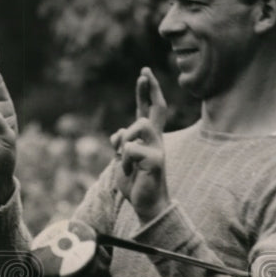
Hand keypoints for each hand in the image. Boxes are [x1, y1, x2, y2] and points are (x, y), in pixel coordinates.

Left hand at [110, 67, 169, 222]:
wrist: (146, 204)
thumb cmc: (135, 182)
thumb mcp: (122, 160)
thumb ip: (120, 144)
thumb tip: (117, 133)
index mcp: (147, 138)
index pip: (147, 110)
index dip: (145, 93)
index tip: (144, 73)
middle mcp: (156, 140)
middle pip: (156, 108)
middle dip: (150, 88)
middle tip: (144, 71)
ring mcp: (158, 149)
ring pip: (139, 125)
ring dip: (125, 139)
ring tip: (125, 159)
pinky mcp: (157, 160)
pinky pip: (131, 149)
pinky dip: (124, 162)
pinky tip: (130, 172)